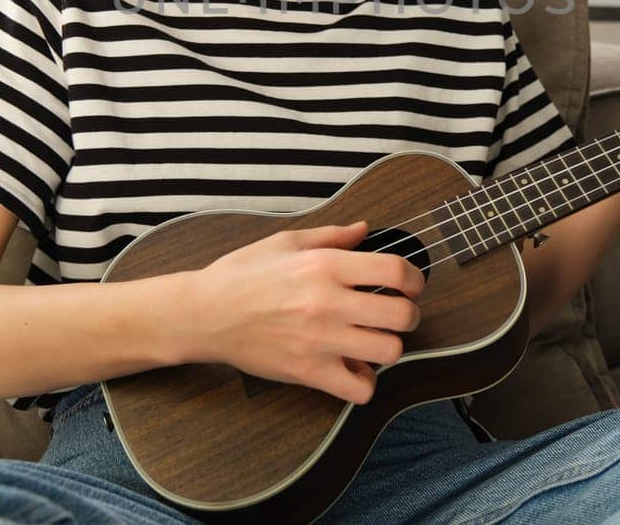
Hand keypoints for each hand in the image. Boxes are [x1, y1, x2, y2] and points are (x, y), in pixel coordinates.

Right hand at [188, 220, 424, 404]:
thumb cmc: (242, 274)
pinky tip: (353, 368)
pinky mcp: (308, 372)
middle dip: (409, 315)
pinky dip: (364, 382)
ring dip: (389, 347)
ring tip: (374, 341)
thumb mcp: (285, 242)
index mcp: (324, 265)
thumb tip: (365, 229)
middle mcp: (327, 302)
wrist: (205, 313)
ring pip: (389, 352)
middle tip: (396, 314)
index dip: (415, 279)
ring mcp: (319, 340)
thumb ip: (332, 236)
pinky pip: (359, 389)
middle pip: (402, 315)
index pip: (395, 271)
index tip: (411, 285)